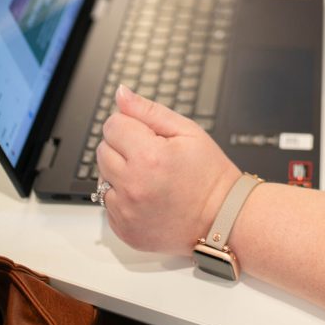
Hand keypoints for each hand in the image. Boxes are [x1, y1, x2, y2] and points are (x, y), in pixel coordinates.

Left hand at [96, 86, 240, 255]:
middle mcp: (132, 186)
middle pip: (103, 149)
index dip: (132, 125)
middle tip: (153, 156)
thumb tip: (121, 94)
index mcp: (148, 157)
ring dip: (120, 172)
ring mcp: (126, 212)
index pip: (113, 125)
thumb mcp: (188, 131)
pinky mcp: (123, 229)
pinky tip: (148, 196)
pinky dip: (123, 197)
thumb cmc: (210, 174)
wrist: (222, 219)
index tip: (150, 135)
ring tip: (151, 177)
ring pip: (102, 176)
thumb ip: (148, 111)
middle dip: (124, 147)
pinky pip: (108, 203)